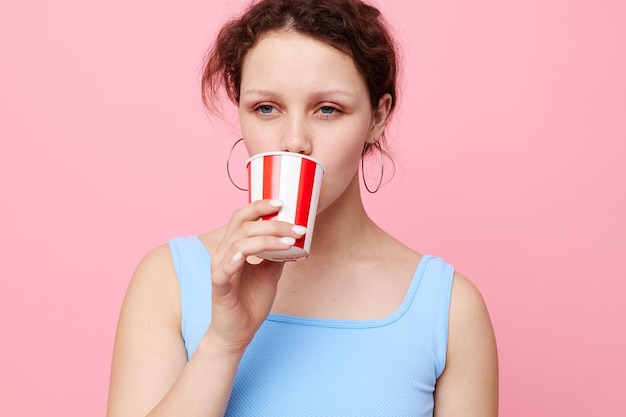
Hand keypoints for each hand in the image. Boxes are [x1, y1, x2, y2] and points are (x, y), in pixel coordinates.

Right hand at [206, 199, 305, 352]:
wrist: (238, 332)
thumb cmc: (250, 301)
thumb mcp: (270, 273)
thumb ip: (277, 255)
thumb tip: (294, 238)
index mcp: (234, 247)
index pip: (242, 217)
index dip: (259, 206)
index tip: (282, 202)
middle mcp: (224, 253)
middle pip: (242, 225)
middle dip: (272, 222)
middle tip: (296, 227)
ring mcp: (220, 269)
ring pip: (238, 243)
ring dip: (266, 239)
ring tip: (289, 242)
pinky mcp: (219, 286)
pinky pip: (225, 268)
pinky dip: (238, 258)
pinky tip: (251, 256)